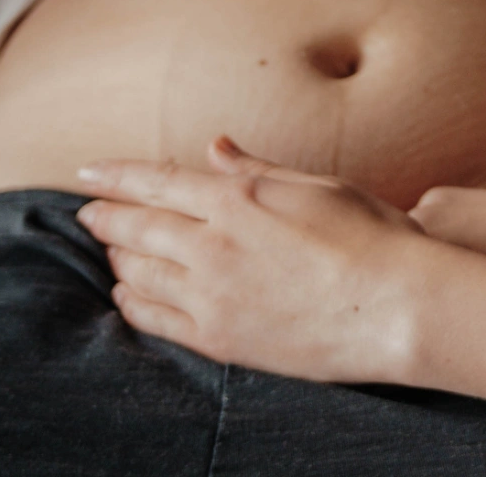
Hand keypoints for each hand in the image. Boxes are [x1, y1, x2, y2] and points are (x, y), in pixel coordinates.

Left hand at [75, 137, 431, 383]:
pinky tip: (126, 294)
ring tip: (111, 249)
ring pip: (138, 273)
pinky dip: (131, 303)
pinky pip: (154, 319)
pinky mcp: (221, 338)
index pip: (155, 181)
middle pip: (136, 227)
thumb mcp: (316, 185)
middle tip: (87, 213)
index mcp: (238, 198)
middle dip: (105, 216)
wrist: (398, 306)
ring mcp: (212, 295)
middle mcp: (214, 245)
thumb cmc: (371, 237)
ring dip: (118, 257)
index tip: (88, 173)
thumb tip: (216, 146)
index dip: (115, 176)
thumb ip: (256, 169)